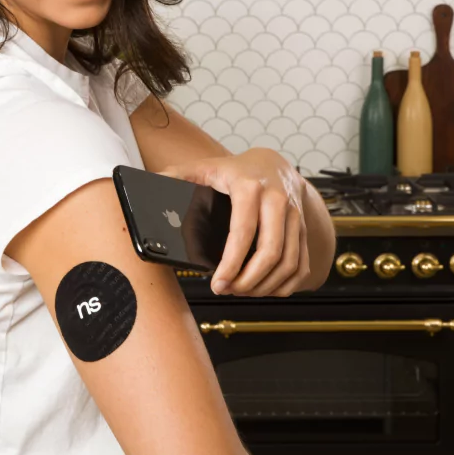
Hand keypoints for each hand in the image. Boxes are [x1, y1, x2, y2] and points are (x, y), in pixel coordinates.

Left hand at [161, 149, 310, 297]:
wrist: (274, 163)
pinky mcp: (304, 229)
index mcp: (250, 186)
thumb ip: (176, 176)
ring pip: (288, 262)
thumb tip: (149, 186)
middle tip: (228, 290)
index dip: (231, 262)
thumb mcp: (205, 167)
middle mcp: (278, 200)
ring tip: (241, 290)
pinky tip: (266, 289)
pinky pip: (301, 264)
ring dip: (265, 285)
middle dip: (248, 281)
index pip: (243, 231)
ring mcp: (295, 216)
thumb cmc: (236, 170)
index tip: (217, 283)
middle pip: (271, 252)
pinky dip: (286, 284)